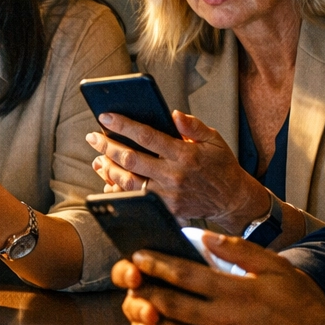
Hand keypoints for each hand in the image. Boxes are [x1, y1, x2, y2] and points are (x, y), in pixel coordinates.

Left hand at [88, 110, 269, 233]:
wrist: (232, 199)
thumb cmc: (221, 165)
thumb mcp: (213, 139)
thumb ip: (193, 126)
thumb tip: (173, 114)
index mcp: (184, 154)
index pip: (147, 137)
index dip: (124, 126)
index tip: (105, 117)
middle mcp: (174, 175)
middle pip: (132, 160)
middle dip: (108, 146)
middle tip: (92, 137)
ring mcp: (169, 195)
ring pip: (129, 182)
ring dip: (109, 170)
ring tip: (98, 159)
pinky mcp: (167, 210)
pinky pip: (137, 201)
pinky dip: (120, 192)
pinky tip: (109, 182)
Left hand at [112, 234, 324, 324]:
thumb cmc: (302, 305)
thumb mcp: (277, 268)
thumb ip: (239, 250)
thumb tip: (205, 238)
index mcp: (232, 292)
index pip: (181, 274)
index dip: (154, 264)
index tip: (137, 255)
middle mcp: (221, 321)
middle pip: (168, 305)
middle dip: (145, 291)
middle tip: (131, 281)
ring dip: (153, 319)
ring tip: (144, 307)